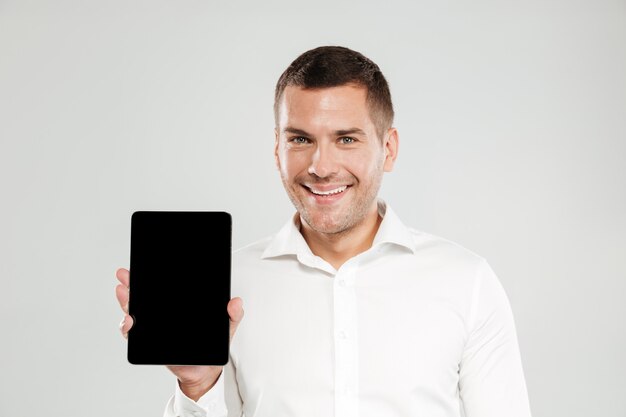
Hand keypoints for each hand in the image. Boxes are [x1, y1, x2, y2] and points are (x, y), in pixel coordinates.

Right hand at [115, 267, 243, 400]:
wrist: (206, 371)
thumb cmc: (213, 346)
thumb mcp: (227, 326)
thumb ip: (233, 314)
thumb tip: (235, 302)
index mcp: (180, 307)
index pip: (164, 288)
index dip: (153, 276)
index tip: (145, 265)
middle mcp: (163, 315)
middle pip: (144, 296)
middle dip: (132, 283)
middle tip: (125, 274)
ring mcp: (155, 328)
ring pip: (135, 312)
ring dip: (126, 302)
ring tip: (124, 292)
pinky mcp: (149, 344)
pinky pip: (134, 335)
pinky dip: (128, 328)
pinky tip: (129, 322)